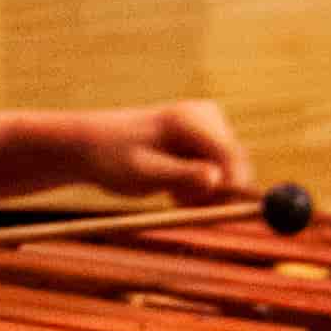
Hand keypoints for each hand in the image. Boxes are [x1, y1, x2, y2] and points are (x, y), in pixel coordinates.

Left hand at [61, 102, 252, 200]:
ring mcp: (209, 128)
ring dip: (208, 194)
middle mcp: (207, 117)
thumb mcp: (143, 173)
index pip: (231, 155)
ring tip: (174, 195)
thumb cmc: (113, 158)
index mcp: (191, 119)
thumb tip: (217, 180)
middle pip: (237, 166)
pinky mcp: (207, 141)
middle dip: (217, 193)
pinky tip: (176, 191)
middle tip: (183, 204)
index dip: (232, 188)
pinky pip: (220, 174)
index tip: (215, 213)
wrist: (93, 146)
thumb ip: (181, 176)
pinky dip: (201, 189)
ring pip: (229, 173)